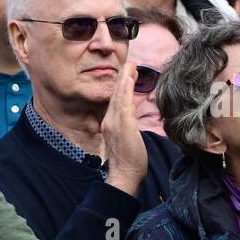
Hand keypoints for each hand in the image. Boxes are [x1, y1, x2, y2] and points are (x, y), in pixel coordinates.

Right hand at [103, 62, 148, 195]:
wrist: (124, 175)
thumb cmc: (128, 162)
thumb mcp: (126, 141)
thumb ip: (126, 129)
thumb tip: (130, 122)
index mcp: (110, 124)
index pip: (116, 101)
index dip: (121, 87)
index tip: (128, 75)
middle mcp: (109, 121)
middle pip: (116, 95)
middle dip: (123, 78)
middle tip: (130, 63)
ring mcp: (114, 122)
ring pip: (119, 96)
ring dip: (124, 79)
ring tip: (130, 65)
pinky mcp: (122, 125)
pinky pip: (123, 103)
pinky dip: (125, 89)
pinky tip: (128, 78)